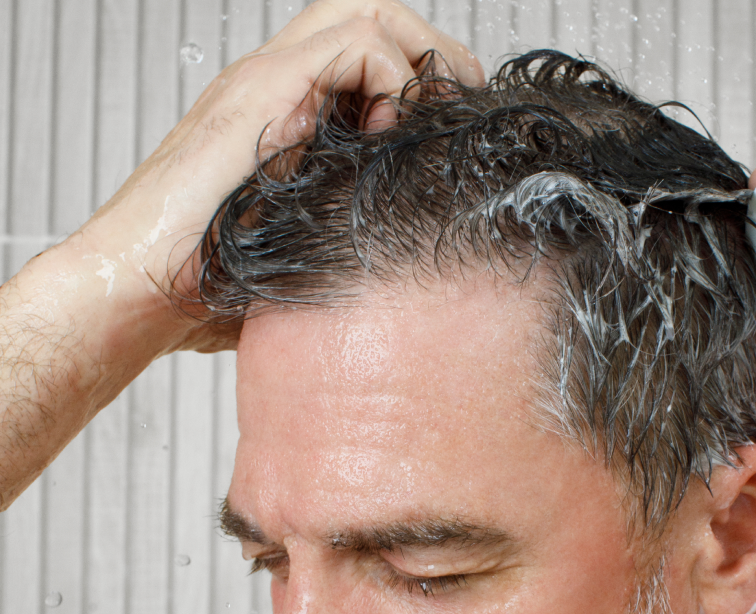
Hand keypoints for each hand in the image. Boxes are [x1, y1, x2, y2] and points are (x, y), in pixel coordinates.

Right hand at [84, 0, 483, 352]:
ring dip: (416, 52)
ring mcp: (266, 83)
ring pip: (361, 10)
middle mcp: (275, 88)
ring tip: (434, 107)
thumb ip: (339, 233)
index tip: (448, 122)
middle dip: (430, 48)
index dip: (416, 73)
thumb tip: (396, 267)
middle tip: (459, 98)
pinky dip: (392, 77)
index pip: (359, 55)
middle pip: (366, 14)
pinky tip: (390, 129)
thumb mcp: (298, 252)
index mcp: (284, 118)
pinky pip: (353, 43)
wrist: (137, 285)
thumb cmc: (206, 282)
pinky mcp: (264, 93)